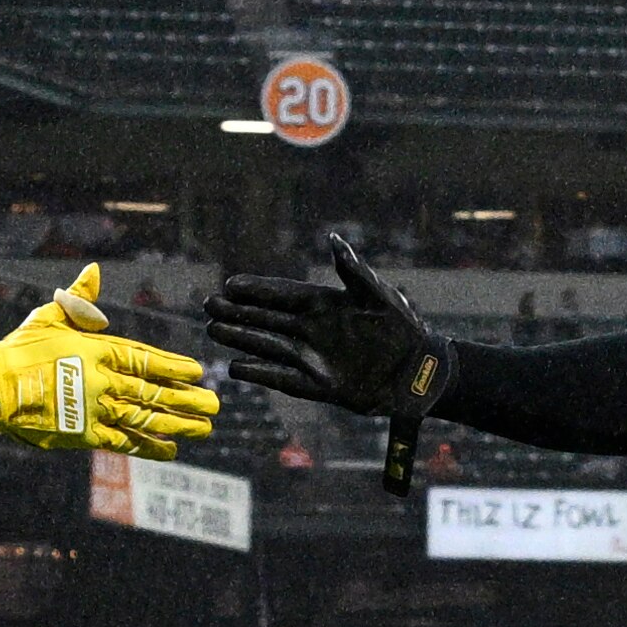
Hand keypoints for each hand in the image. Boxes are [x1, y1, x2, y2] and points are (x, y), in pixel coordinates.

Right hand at [0, 264, 218, 457]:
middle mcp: (100, 381)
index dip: (173, 366)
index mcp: (95, 350)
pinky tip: (170, 451)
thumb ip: (79, 298)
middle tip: (215, 405)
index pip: (143, 359)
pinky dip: (147, 447)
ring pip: (143, 418)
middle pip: (151, 392)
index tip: (198, 371)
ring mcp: (92, 410)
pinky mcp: (82, 435)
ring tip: (204, 429)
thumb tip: (95, 270)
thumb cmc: (18, 349)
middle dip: (186, 399)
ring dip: (176, 424)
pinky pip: (122, 443)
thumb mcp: (50, 316)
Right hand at [204, 233, 452, 419]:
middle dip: (238, 312)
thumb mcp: (380, 295)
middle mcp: (313, 330)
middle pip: (267, 319)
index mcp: (326, 305)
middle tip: (208, 305)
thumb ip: (354, 272)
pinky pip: (284, 380)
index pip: (283, 295)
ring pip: (269, 346)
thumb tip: (334, 241)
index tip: (231, 284)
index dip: (257, 289)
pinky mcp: (320, 386)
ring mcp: (314, 358)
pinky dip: (261, 374)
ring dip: (242, 339)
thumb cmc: (403, 329)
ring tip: (213, 331)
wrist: (417, 371)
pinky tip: (237, 368)